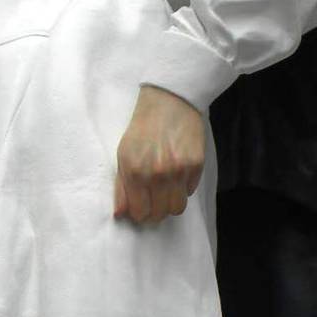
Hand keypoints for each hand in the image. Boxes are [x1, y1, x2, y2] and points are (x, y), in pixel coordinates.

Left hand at [114, 86, 205, 223]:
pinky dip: (184, 187)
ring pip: (178, 208)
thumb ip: (121, 186)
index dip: (141, 213)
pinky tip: (178, 171)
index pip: (140, 212)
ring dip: (171, 203)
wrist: (169, 101)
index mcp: (134, 171)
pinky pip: (190, 191)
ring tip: (167, 189)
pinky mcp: (196, 165)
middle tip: (155, 201)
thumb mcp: (124, 154)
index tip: (142, 207)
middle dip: (156, 211)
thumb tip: (120, 214)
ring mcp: (178, 170)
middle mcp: (156, 174)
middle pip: (160, 214)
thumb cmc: (143, 128)